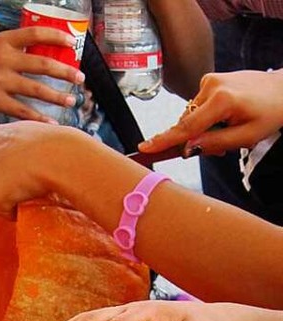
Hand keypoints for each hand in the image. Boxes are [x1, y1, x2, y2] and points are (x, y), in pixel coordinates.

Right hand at [0, 28, 83, 122]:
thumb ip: (12, 50)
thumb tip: (38, 55)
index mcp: (4, 40)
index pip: (36, 33)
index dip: (57, 36)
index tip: (73, 43)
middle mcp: (4, 59)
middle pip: (42, 64)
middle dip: (65, 72)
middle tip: (80, 78)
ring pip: (36, 89)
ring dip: (57, 96)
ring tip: (71, 101)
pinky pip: (22, 111)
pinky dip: (38, 118)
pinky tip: (51, 123)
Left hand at [0, 121, 71, 216]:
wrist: (53, 157)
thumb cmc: (48, 143)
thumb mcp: (26, 131)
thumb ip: (13, 141)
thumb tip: (20, 150)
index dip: (4, 164)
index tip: (17, 167)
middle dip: (1, 180)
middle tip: (22, 181)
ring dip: (6, 195)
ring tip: (27, 190)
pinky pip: (2, 209)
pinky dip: (14, 210)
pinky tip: (28, 200)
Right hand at [139, 69, 282, 155]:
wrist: (282, 89)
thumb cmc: (270, 113)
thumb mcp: (245, 137)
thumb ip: (214, 143)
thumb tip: (189, 147)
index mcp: (221, 101)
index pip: (186, 127)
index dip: (165, 140)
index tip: (144, 147)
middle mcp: (211, 86)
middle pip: (187, 124)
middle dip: (197, 139)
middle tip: (220, 147)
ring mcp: (209, 81)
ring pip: (192, 116)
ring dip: (203, 129)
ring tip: (227, 129)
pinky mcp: (210, 79)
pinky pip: (198, 106)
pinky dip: (206, 117)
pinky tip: (224, 117)